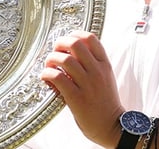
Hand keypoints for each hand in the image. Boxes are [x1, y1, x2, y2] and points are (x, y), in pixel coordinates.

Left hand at [40, 30, 124, 147]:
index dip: (75, 34)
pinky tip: (47, 78)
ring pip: (65, 59)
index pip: (91, 38)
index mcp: (104, 65)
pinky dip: (48, 74)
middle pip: (76, 44)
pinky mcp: (76, 98)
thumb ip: (94, 63)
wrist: (111, 125)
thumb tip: (72, 50)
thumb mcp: (106, 77)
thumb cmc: (105, 102)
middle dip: (60, 43)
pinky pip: (58, 77)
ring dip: (51, 59)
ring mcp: (87, 84)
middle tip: (55, 50)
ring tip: (49, 66)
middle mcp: (97, 72)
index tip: (66, 40)